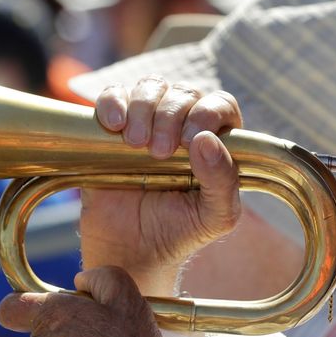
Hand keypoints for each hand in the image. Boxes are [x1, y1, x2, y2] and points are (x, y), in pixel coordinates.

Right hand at [83, 78, 243, 292]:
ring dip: (143, 107)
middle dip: (171, 116)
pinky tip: (114, 126)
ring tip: (136, 143)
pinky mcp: (114, 125)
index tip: (189, 141)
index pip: (221, 104)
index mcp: (218, 140)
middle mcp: (186, 123)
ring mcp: (149, 120)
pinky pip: (112, 95)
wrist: (132, 251)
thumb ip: (223, 181)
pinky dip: (112, 102)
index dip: (207, 113)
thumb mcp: (216, 216)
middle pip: (184, 92)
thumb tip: (207, 140)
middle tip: (157, 153)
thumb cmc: (182, 231)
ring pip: (151, 86)